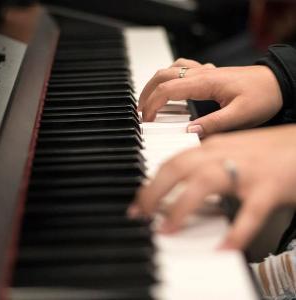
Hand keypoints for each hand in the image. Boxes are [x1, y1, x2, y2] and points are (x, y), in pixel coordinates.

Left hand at [128, 125, 295, 249]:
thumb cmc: (265, 150)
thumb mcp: (228, 152)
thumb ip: (205, 164)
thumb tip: (181, 183)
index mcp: (212, 148)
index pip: (172, 162)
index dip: (151, 182)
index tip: (140, 200)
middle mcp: (224, 155)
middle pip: (178, 168)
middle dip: (153, 192)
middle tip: (140, 214)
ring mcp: (246, 170)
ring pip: (204, 184)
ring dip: (181, 208)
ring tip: (167, 230)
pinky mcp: (270, 187)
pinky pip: (249, 212)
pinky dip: (236, 231)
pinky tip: (224, 247)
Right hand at [139, 60, 282, 137]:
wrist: (277, 83)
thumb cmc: (263, 96)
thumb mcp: (241, 115)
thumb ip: (214, 124)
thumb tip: (189, 132)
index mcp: (205, 82)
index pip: (168, 90)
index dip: (152, 105)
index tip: (146, 120)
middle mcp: (201, 73)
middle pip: (162, 76)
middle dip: (146, 93)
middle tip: (140, 111)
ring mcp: (203, 71)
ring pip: (169, 69)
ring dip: (154, 83)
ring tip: (147, 99)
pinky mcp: (208, 73)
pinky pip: (181, 68)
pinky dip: (168, 76)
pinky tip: (169, 85)